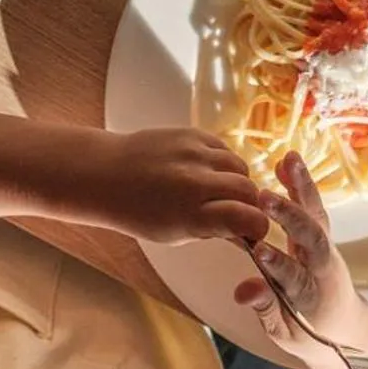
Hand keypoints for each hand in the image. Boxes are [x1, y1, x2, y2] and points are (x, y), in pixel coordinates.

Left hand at [91, 128, 266, 245]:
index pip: (244, 218)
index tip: (257, 232)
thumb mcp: (176, 233)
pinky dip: (223, 163)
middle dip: (251, 205)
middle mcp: (194, 181)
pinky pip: (224, 149)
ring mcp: (193, 153)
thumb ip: (215, 232)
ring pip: (240, 166)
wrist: (108, 173)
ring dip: (239, 181)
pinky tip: (209, 173)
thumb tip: (249, 236)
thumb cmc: (140, 212)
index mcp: (189, 215)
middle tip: (242, 212)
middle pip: (248, 190)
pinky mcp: (191, 133)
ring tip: (222, 192)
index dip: (258, 227)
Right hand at [233, 152, 367, 359]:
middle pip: (312, 238)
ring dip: (302, 187)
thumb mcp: (284, 333)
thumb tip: (243, 291)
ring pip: (317, 215)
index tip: (258, 250)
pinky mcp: (322, 233)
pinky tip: (287, 160)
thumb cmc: (309, 333)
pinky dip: (301, 183)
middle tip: (264, 197)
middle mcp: (323, 267)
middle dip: (289, 216)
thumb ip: (266, 310)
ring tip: (288, 159)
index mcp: (312, 297)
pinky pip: (313, 206)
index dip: (279, 265)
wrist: (346, 325)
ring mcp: (325, 247)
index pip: (296, 279)